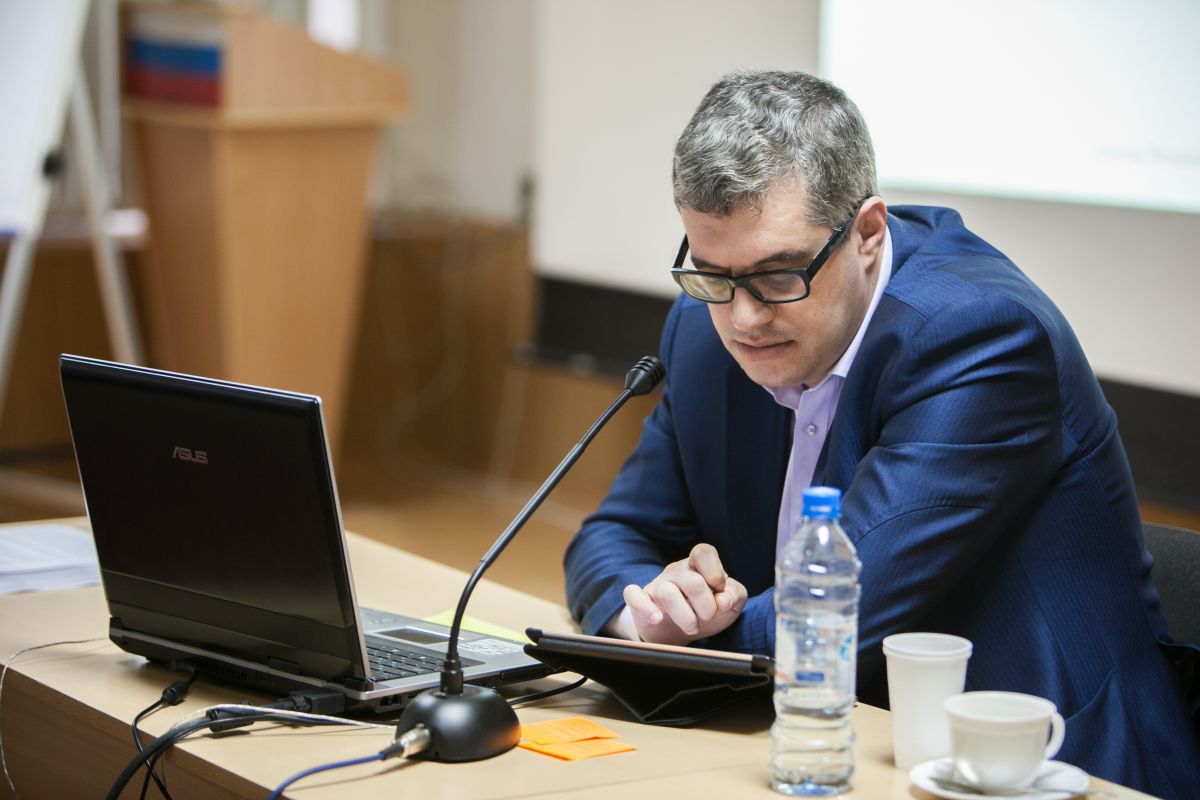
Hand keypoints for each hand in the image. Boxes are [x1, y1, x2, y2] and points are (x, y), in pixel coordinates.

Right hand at [622, 543, 746, 644]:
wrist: (679, 631)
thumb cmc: (706, 610)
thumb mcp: (729, 603)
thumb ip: (735, 594)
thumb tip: (724, 600)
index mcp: (698, 566)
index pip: (703, 552)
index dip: (715, 573)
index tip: (719, 593)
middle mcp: (677, 572)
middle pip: (691, 581)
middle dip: (706, 605)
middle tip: (708, 617)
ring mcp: (657, 585)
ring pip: (667, 593)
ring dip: (684, 616)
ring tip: (691, 627)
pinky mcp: (641, 600)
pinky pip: (633, 595)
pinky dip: (645, 608)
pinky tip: (657, 618)